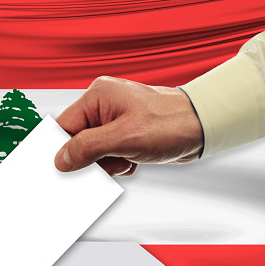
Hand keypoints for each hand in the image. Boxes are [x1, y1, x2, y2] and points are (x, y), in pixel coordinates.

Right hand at [54, 76, 203, 176]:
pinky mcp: (123, 132)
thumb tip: (60, 160)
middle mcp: (102, 105)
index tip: (64, 169)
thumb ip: (87, 148)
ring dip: (107, 163)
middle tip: (108, 163)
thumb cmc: (172, 123)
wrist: (204, 128)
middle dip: (91, 159)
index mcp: (97, 96)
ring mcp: (112, 119)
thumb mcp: (124, 138)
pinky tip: (132, 160)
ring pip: (92, 151)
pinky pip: (107, 154)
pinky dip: (117, 163)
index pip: (64, 127)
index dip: (62, 150)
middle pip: (77, 141)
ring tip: (127, 159)